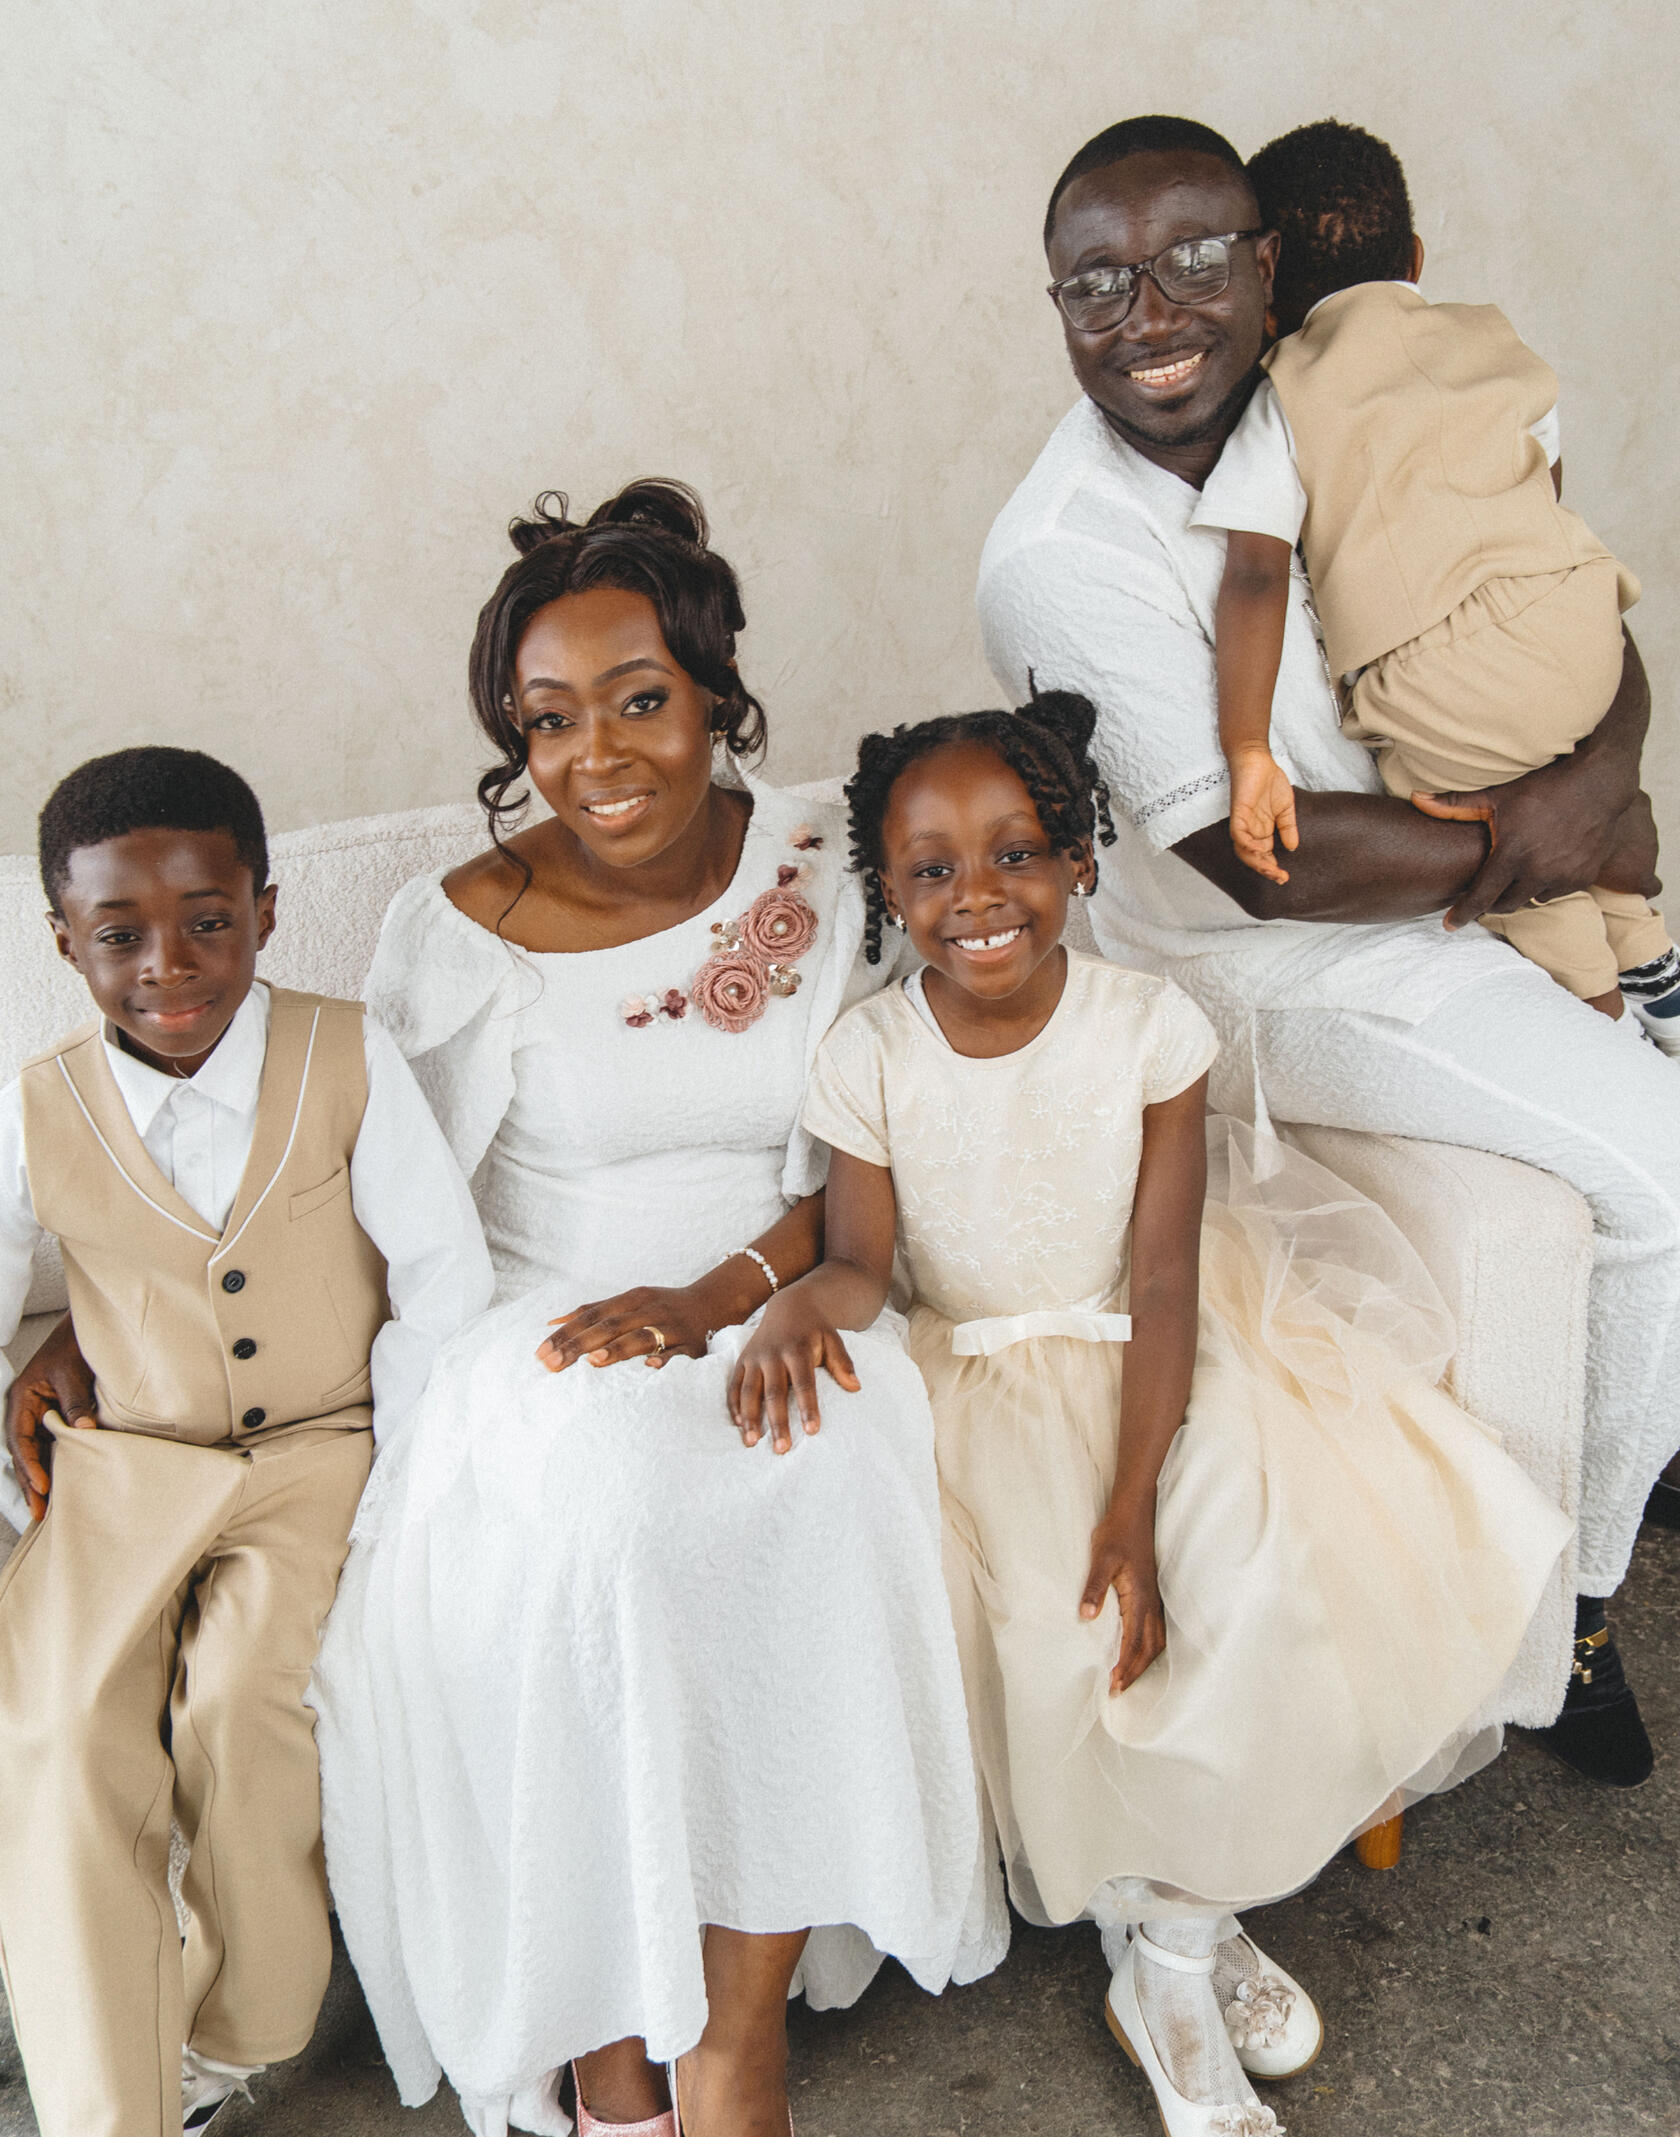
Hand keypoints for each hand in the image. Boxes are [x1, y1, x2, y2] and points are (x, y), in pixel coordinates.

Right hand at [4, 1313, 96, 1523]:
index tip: (43, 1485)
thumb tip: (84, 1431)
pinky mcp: (55, 1418)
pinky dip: (53, 1465)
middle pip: (23, 1453)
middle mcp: (25, 1410)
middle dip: (29, 1483)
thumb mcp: (72, 1372)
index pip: (20, 1439)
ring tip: (46, 1508)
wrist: (85, 1330)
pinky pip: (49, 1446)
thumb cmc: (74, 1345)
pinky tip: (60, 1484)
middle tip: (39, 1512)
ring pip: (35, 1454)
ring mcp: (39, 1415)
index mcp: (22, 1398)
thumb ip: (76, 1402)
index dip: (30, 1465)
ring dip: (39, 1478)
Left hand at [538, 1283, 721, 1373]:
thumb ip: (595, 1311)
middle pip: (609, 1327)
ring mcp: (670, 1327)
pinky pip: (678, 1353)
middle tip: (551, 1364)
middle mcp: (649, 1310)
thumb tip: (552, 1323)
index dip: (566, 1333)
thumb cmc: (662, 1307)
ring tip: (594, 1362)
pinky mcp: (692, 1345)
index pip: (592, 1315)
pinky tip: (651, 1366)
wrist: (714, 1303)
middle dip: (579, 1345)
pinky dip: (665, 1359)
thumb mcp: (630, 1302)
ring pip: (642, 1337)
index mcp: (631, 1299)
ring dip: (618, 1349)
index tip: (540, 1351)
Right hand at [727, 1291, 859, 1453]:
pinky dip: (734, 1405)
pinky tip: (739, 1426)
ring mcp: (754, 1358)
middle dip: (777, 1421)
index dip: (808, 1406)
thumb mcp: (833, 1339)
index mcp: (797, 1349)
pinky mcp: (742, 1361)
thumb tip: (856, 1387)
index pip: (804, 1382)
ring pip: (749, 1391)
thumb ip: (842, 1362)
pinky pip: (734, 1385)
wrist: (789, 1306)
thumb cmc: (815, 1330)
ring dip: (749, 1417)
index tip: (812, 1431)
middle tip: (781, 1449)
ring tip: (752, 1443)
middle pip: (774, 1392)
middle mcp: (772, 1354)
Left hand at [1080, 1501, 1165, 1694]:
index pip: (1134, 1643)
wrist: (1135, 1511)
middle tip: (1119, 1690)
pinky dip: (1148, 1646)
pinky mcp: (1152, 1591)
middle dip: (1135, 1672)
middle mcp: (1151, 1602)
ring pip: (1156, 1640)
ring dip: (1143, 1661)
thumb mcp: (1101, 1558)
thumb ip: (1094, 1588)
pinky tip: (1139, 1649)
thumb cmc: (1117, 1533)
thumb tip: (1087, 1617)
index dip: (1124, 1667)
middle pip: (1149, 1648)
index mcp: (1140, 1598)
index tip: (1114, 1687)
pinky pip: (1156, 1628)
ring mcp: (1154, 1597)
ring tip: (1129, 1676)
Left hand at [1227, 748, 1298, 884]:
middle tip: (1280, 878)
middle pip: (1252, 857)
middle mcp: (1250, 830)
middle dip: (1265, 870)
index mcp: (1261, 831)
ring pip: (1243, 850)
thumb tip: (1293, 848)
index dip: (1272, 868)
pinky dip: (1247, 843)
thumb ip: (1288, 827)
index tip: (1285, 878)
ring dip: (1256, 862)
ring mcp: (1243, 821)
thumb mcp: (1285, 808)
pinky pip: (1238, 833)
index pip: (1263, 856)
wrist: (1257, 758)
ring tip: (1271, 870)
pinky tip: (1259, 849)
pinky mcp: (1238, 811)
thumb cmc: (1269, 781)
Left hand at [1420, 755, 1653, 931]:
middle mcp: (1537, 870)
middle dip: (1491, 902)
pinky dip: (1544, 885)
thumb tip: (1416, 798)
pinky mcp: (1583, 877)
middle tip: (1484, 893)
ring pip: (1530, 900)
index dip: (1463, 913)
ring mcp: (1563, 876)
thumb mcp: (1496, 795)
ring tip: (1514, 875)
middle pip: (1504, 904)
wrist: (1596, 784)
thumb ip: (1455, 805)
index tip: (1449, 925)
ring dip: (1518, 893)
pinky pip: (1555, 892)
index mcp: (1511, 853)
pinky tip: (1541, 868)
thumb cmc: (1541, 788)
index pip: (1481, 896)